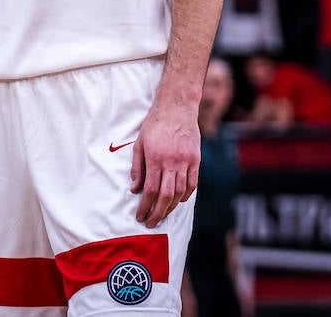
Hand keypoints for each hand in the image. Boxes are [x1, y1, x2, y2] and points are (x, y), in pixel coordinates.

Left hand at [131, 100, 199, 227]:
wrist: (177, 107)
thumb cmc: (155, 124)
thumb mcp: (140, 143)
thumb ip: (138, 167)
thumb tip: (135, 190)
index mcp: (155, 158)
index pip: (150, 190)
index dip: (145, 206)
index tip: (140, 216)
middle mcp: (172, 162)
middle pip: (165, 196)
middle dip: (157, 213)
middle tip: (150, 223)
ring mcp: (186, 161)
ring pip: (180, 193)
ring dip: (170, 207)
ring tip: (162, 215)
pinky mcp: (196, 160)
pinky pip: (192, 184)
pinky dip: (185, 196)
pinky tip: (178, 202)